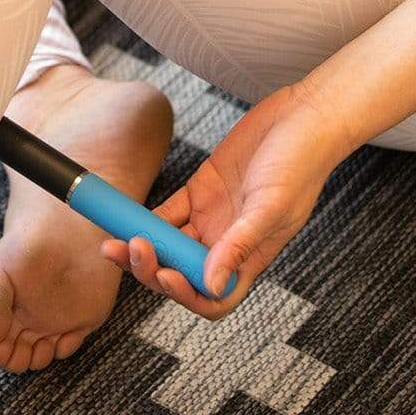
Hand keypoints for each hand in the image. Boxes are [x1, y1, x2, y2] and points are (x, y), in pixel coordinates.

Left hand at [101, 83, 349, 318]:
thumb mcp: (273, 206)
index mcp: (250, 257)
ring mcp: (212, 217)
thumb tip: (210, 283)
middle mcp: (227, 242)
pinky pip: (168, 212)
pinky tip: (128, 216)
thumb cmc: (301, 164)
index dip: (185, 295)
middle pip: (181, 272)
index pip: (213, 296)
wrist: (302, 118)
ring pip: (169, 243)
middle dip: (151, 269)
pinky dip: (146, 217)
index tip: (164, 274)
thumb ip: (240, 243)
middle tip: (126, 250)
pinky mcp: (201, 190)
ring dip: (142, 245)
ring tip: (114, 240)